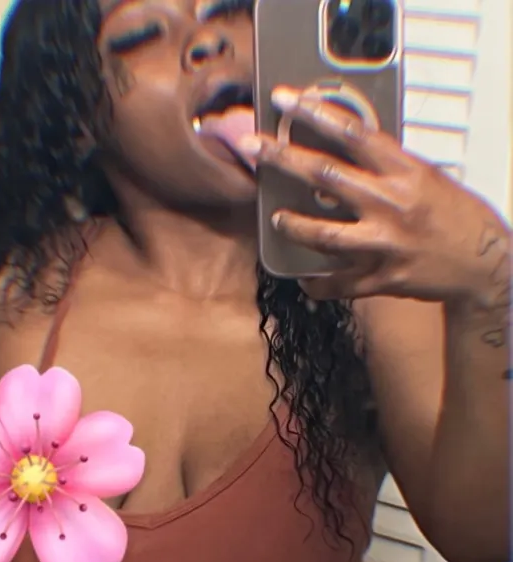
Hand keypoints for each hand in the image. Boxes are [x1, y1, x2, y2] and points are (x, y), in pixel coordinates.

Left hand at [238, 86, 510, 308]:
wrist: (481, 263)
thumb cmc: (454, 215)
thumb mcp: (425, 177)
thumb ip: (386, 166)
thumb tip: (343, 150)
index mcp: (405, 172)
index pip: (354, 134)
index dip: (316, 113)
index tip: (286, 101)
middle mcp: (392, 205)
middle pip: (326, 176)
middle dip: (284, 159)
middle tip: (255, 150)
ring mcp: (386, 244)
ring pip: (325, 235)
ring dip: (294, 226)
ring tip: (276, 220)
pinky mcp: (383, 279)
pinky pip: (340, 284)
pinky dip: (318, 283)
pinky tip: (303, 280)